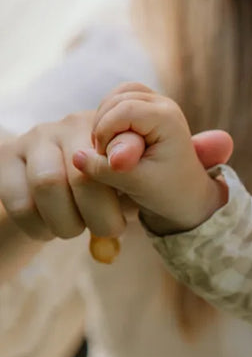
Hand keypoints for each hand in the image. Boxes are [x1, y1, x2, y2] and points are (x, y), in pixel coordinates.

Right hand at [0, 110, 124, 240]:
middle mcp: (68, 126)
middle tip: (107, 230)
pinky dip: (38, 227)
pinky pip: (20, 201)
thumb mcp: (134, 183)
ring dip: (67, 223)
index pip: (114, 153)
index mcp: (108, 127)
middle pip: (82, 175)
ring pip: (48, 185)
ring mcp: (34, 139)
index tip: (128, 214)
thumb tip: (127, 186)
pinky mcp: (6, 158)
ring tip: (77, 229)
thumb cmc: (114, 187)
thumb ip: (134, 178)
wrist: (70, 192)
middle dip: (99, 217)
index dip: (119, 183)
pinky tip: (50, 229)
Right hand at [72, 83, 232, 234]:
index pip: (123, 111)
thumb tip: (77, 157)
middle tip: (108, 158)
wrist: (185, 194)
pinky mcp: (144, 109)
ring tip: (109, 152)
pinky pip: (113, 104)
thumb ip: (109, 170)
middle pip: (114, 100)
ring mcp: (154, 103)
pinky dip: (106, 122)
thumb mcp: (138, 185)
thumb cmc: (167, 191)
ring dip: (102, 124)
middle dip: (102, 129)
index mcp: (168, 118)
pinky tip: (110, 144)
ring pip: (112, 98)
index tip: (111, 162)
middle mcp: (162, 103)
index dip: (106, 134)